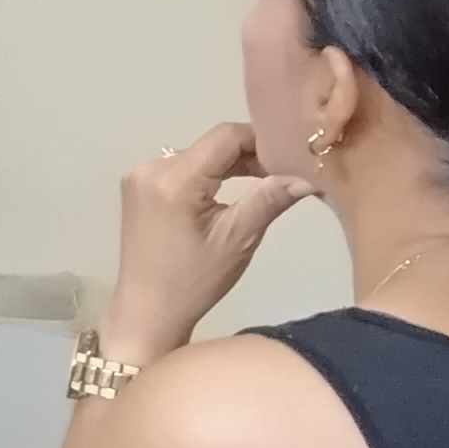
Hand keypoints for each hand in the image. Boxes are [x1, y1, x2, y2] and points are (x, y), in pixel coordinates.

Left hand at [104, 124, 315, 365]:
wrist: (147, 311)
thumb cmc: (194, 281)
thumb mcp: (238, 238)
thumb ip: (270, 198)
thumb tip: (310, 176)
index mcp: (173, 179)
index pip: (225, 136)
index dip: (261, 141)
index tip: (290, 158)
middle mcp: (150, 168)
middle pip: (211, 145)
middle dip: (248, 155)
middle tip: (282, 175)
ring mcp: (139, 176)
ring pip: (197, 155)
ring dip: (229, 166)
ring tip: (261, 184)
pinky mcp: (138, 188)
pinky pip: (180, 168)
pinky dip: (207, 175)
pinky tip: (228, 192)